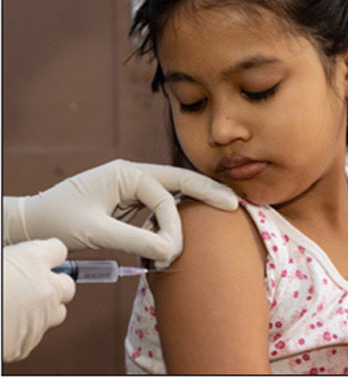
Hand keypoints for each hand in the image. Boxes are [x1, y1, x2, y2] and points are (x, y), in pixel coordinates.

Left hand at [3, 159, 237, 267]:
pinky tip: (186, 221)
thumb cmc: (59, 219)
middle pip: (177, 179)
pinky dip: (174, 213)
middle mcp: (131, 174)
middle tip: (234, 202)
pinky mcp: (128, 197)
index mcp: (124, 173)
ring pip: (172, 189)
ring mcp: (131, 185)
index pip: (163, 196)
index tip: (171, 253)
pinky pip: (159, 202)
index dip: (173, 225)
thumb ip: (136, 238)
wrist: (34, 219)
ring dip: (193, 200)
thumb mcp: (97, 231)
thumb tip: (169, 248)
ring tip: (221, 205)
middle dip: (206, 190)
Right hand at [3, 239, 75, 361]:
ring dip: (44, 310)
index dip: (50, 256)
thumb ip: (14, 262)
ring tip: (19, 309)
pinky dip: (26, 331)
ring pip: (57, 313)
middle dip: (56, 286)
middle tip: (34, 288)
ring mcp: (41, 314)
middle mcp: (45, 285)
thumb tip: (17, 265)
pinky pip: (36, 334)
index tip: (42, 260)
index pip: (58, 250)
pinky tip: (8, 326)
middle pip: (68, 286)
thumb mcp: (1, 261)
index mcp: (33, 259)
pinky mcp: (30, 340)